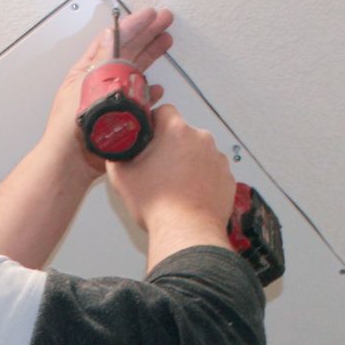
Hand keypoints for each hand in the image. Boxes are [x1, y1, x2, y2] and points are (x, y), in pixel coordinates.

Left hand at [42, 6, 174, 178]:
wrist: (72, 162)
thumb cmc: (69, 128)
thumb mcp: (86, 86)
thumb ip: (102, 61)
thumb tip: (111, 34)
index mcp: (89, 70)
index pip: (114, 40)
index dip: (133, 25)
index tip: (150, 14)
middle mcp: (102, 82)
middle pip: (128, 51)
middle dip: (147, 33)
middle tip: (165, 20)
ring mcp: (112, 99)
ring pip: (135, 71)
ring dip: (151, 55)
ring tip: (165, 41)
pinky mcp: (121, 118)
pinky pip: (139, 101)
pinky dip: (150, 93)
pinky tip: (158, 88)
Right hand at [106, 105, 234, 244]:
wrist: (187, 233)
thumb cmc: (158, 206)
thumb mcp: (122, 178)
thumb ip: (117, 156)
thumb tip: (117, 151)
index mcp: (176, 131)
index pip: (164, 111)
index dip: (154, 123)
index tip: (148, 138)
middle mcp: (201, 139)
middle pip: (183, 134)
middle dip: (172, 147)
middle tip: (159, 169)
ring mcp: (218, 159)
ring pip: (199, 153)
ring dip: (189, 163)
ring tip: (176, 187)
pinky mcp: (228, 179)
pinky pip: (213, 173)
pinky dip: (203, 180)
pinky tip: (191, 195)